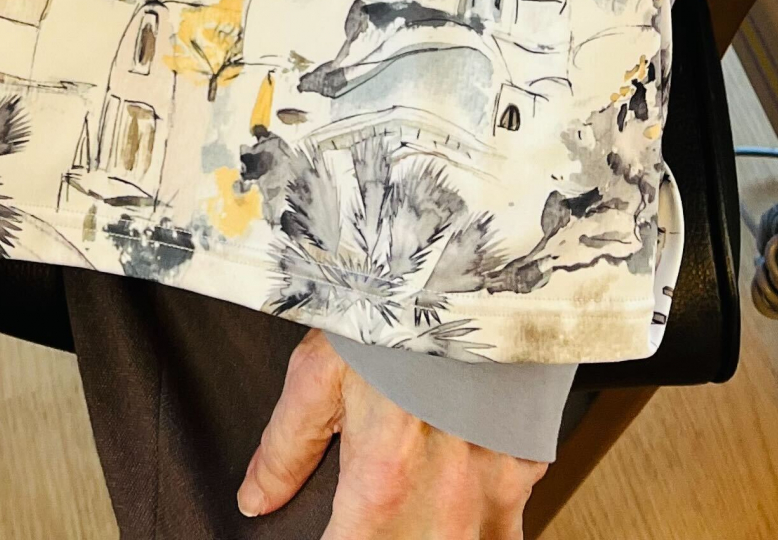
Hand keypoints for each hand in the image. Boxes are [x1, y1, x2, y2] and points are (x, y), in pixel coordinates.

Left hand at [238, 332, 544, 537]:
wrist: (461, 265)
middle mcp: (442, 503)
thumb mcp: (319, 371)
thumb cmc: (388, 309)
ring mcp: (490, 494)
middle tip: (363, 520)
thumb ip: (285, 448)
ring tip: (404, 522)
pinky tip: (455, 514)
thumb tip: (255, 499)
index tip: (326, 536)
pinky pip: (505, 534)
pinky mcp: (522, 474)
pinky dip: (479, 531)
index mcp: (383, 483)